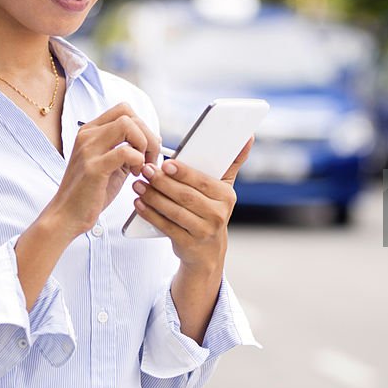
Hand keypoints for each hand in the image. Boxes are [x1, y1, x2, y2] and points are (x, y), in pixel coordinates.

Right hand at [44, 103, 160, 239]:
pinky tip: (134, 174)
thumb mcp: (109, 163)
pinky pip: (126, 152)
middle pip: (129, 116)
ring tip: (140, 165)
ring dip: (143, 145)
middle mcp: (87, 136)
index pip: (124, 109)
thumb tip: (152, 139)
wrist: (67, 215)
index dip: (142, 126)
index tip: (146, 147)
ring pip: (127, 126)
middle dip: (148, 137)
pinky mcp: (93, 168)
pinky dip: (138, 161)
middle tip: (149, 159)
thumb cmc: (90, 192)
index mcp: (91, 132)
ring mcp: (89, 150)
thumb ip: (126, 148)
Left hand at [131, 137, 253, 271]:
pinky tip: (139, 204)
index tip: (166, 164)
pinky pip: (166, 227)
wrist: (207, 250)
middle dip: (163, 182)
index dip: (184, 173)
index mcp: (226, 196)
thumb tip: (248, 137)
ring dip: (153, 197)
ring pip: (174, 211)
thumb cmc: (211, 210)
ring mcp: (203, 231)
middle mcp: (218, 215)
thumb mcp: (223, 187)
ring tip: (138, 185)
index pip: (203, 182)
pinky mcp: (187, 244)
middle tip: (146, 170)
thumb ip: (233, 162)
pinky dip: (150, 214)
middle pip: (186, 196)